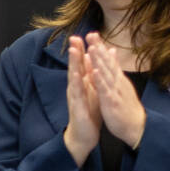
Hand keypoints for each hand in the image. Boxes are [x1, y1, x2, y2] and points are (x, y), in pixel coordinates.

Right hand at [62, 36, 101, 164]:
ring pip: (73, 77)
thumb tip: (96, 60)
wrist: (84, 135)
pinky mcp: (76, 106)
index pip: (81, 63)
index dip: (82, 49)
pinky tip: (77, 75)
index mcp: (82, 84)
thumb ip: (94, 75)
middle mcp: (76, 88)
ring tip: (73, 50)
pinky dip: (77, 83)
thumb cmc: (88, 112)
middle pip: (75, 66)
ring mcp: (74, 96)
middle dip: (75, 52)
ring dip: (73, 64)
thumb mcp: (93, 91)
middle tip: (74, 37)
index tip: (84, 34)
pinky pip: (77, 93)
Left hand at [85, 33, 145, 148]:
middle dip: (98, 48)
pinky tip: (95, 71)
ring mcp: (115, 91)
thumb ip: (116, 69)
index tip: (92, 33)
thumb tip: (112, 53)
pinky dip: (100, 80)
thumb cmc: (126, 105)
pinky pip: (105, 90)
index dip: (100, 46)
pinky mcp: (112, 102)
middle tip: (91, 34)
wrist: (136, 127)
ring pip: (106, 74)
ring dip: (99, 61)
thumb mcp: (121, 85)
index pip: (108, 60)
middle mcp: (117, 82)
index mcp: (117, 79)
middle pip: (107, 63)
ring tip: (92, 48)